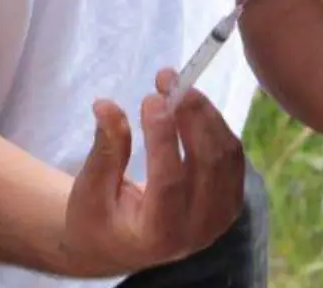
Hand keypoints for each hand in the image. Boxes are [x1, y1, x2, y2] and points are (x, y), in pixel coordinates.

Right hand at [58, 69, 246, 277]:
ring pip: (226, 155)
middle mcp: (197, 231)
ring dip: (205, 113)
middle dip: (191, 113)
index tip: (151, 98)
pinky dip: (215, 125)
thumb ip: (104, 150)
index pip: (170, 180)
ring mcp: (220, 218)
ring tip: (178, 85)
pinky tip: (192, 105)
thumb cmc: (97, 217)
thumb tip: (106, 105)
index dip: (164, 136)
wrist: (121, 244)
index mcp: (159, 235)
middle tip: (167, 78)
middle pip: (208, 163)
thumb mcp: (90, 190)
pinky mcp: (229, 202)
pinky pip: (233, 156)